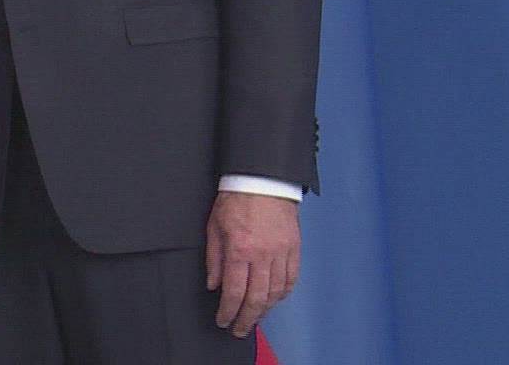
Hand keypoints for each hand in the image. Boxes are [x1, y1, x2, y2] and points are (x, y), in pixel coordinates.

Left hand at [205, 191, 299, 337]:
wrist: (263, 180)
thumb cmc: (236, 199)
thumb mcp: (214, 226)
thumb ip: (214, 259)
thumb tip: (214, 285)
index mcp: (239, 249)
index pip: (233, 291)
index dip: (228, 311)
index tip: (223, 320)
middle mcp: (262, 254)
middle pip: (256, 298)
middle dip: (246, 319)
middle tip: (239, 329)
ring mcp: (281, 252)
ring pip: (276, 292)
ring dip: (265, 310)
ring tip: (255, 317)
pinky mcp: (294, 248)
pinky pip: (291, 279)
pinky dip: (283, 294)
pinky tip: (274, 299)